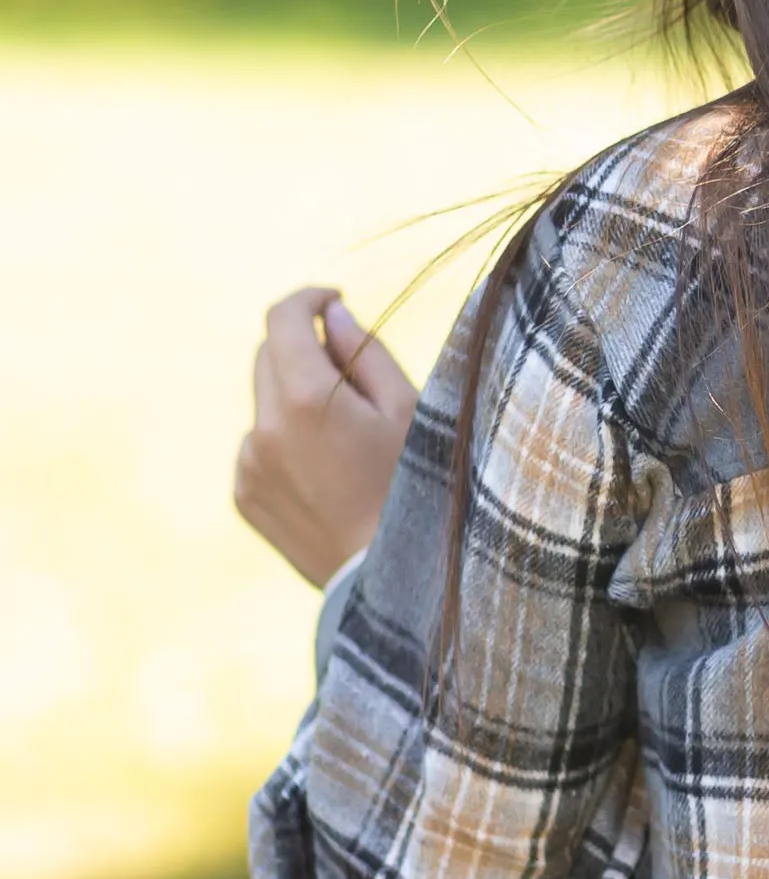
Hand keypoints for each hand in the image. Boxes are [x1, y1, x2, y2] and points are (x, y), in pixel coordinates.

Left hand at [234, 288, 417, 585]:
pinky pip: (259, 446)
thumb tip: (332, 316)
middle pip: (269, 355)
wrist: (388, 579)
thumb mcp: (407, 411)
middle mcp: (264, 427)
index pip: (283, 318)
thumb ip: (364, 352)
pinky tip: (327, 475)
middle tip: (352, 374)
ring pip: (265, 403)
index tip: (333, 301)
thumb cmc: (414, 488)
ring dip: (296, 400)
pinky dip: (286, 443)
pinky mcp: (243, 493)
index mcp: (306, 398)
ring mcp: (248, 463)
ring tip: (345, 441)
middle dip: (304, 349)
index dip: (308, 300)